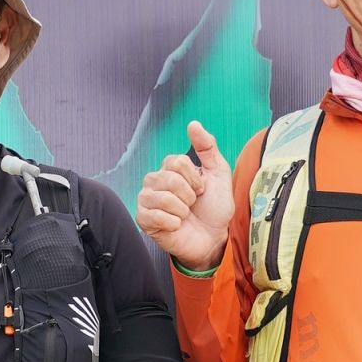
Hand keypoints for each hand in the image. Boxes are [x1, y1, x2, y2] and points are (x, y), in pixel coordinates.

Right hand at [136, 121, 232, 271]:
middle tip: (192, 205)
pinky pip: (155, 216)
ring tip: (185, 216)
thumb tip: (193, 124)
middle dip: (189, 196)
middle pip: (169, 179)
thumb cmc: (214, 207)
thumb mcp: (218, 173)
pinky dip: (173, 223)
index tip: (201, 190)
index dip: (194, 179)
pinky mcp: (143, 219)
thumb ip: (207, 147)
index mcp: (169, 168)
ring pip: (163, 198)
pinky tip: (177, 226)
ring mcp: (146, 200)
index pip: (176, 162)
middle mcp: (154, 181)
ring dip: (182, 210)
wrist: (213, 238)